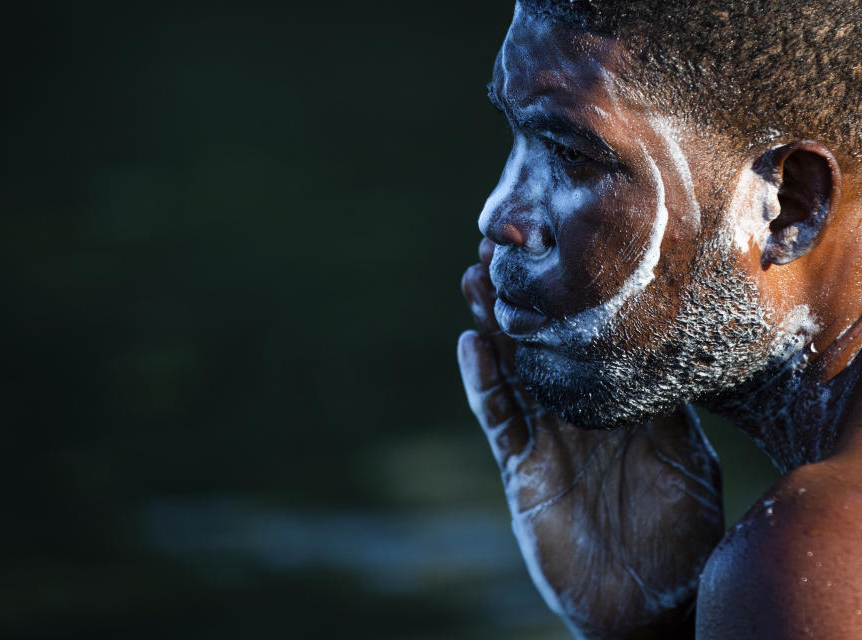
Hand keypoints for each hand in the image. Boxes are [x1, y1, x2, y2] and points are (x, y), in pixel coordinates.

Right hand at [458, 240, 723, 639]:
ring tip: (476, 281)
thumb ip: (666, 403)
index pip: (589, 337)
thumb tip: (664, 338)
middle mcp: (579, 411)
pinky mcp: (522, 469)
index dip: (572, 297)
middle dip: (522, 298)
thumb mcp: (686, 456)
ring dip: (493, 327)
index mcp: (620, 402)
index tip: (559, 248)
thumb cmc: (679, 530)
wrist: (646, 600)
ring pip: (513, 371)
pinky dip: (485, 383)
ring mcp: (547, 437)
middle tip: (501, 248)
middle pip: (542, 344)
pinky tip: (472, 346)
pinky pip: (500, 418)